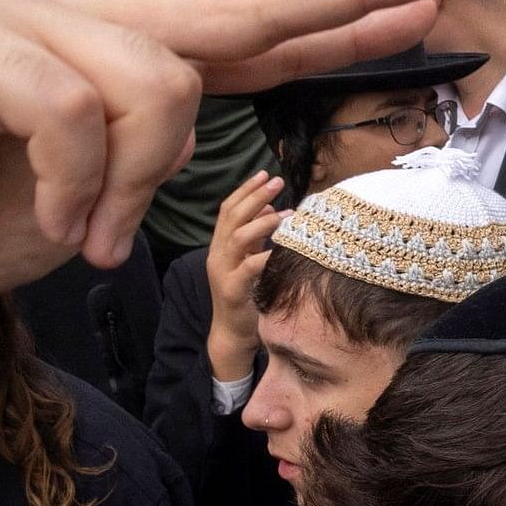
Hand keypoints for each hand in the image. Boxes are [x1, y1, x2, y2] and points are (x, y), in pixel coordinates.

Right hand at [0, 0, 449, 361]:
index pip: (248, 29)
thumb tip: (227, 138)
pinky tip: (47, 222)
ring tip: (89, 237)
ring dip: (136, 183)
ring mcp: (17, 23)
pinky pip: (75, 108)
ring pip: (158, 78)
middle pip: (231, 2)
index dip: (335, 13)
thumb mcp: (98, 199)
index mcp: (115, 57)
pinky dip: (74, 185)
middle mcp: (75, 21)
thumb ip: (158, 155)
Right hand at [203, 168, 284, 381]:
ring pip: (238, 237)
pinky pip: (249, 268)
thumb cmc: (246, 293)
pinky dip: (265, 256)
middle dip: (254, 196)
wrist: (232, 331)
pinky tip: (283, 249)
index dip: (245, 190)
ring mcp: (223, 272)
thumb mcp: (249, 258)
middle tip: (276, 181)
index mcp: (221, 245)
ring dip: (263, 222)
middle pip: (232, 217)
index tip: (263, 173)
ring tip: (287, 214)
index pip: (229, 209)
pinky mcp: (232, 290)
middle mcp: (218, 254)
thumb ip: (255, 235)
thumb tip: (269, 207)